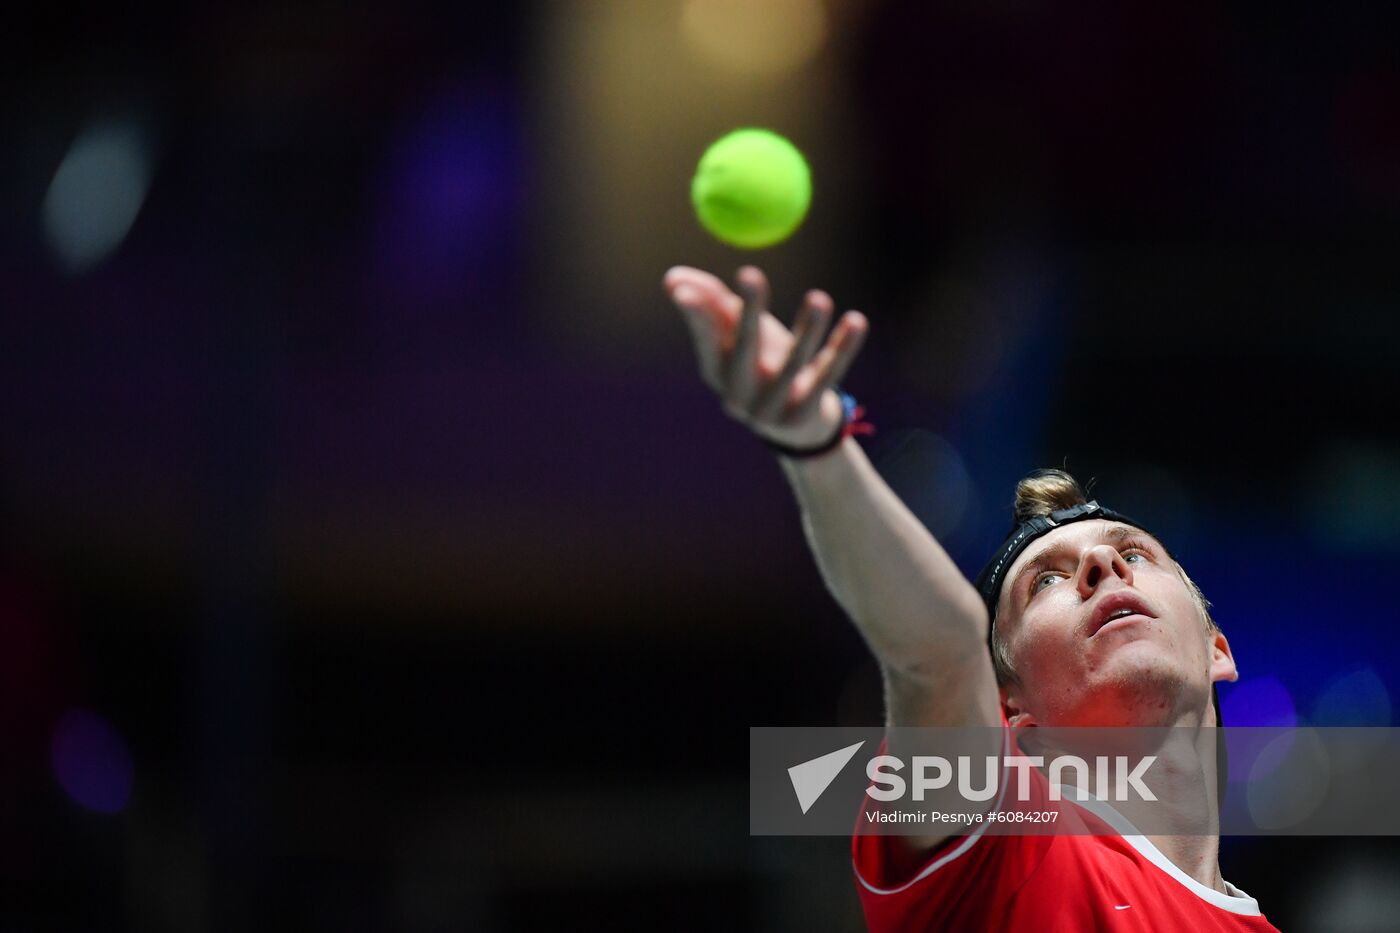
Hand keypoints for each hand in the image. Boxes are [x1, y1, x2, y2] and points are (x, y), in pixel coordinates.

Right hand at [662, 265, 868, 450]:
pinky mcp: (807, 414)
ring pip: (792, 364)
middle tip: (749, 273)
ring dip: (807, 328)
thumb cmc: (764, 368)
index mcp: (717, 372)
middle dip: (747, 311)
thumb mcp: (740, 339)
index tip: (687, 287)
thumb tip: (672, 279)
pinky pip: (827, 375)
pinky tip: (855, 321)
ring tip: (819, 298)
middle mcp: (739, 393)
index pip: (706, 339)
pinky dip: (843, 347)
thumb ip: (714, 307)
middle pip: (744, 350)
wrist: (799, 430)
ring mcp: (772, 408)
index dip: (697, 314)